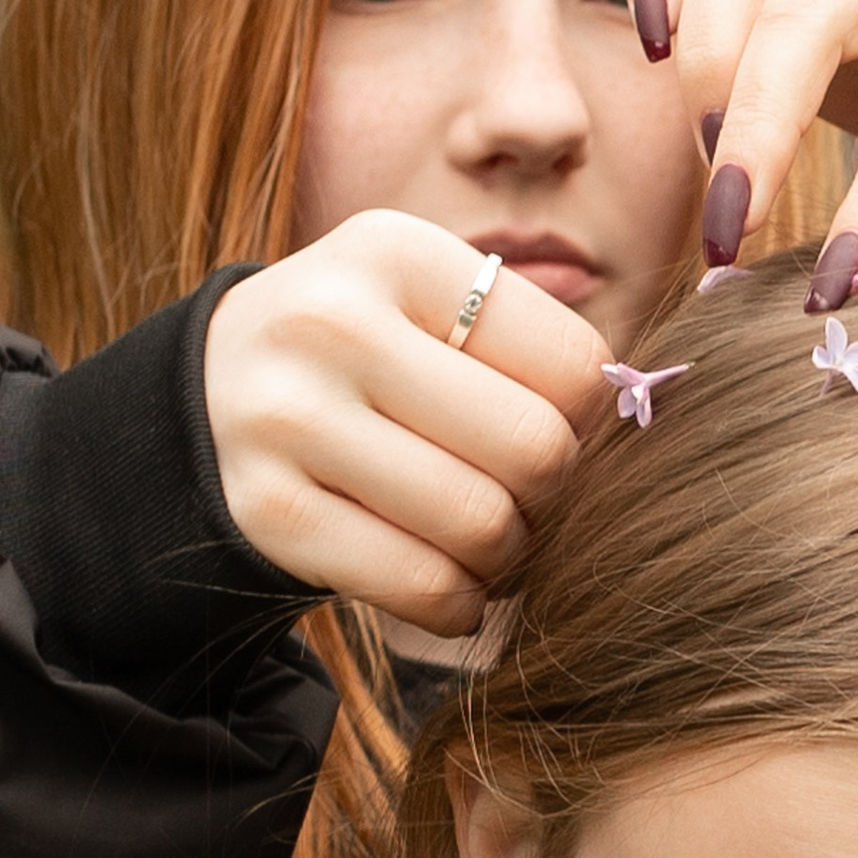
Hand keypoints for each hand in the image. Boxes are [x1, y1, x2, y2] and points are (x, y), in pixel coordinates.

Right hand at [203, 210, 609, 638]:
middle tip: (523, 504)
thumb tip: (648, 416)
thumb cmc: (367, 363)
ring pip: (484, 527)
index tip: (551, 435)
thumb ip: (531, 349)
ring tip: (482, 542)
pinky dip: (458, 604)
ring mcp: (289, 418)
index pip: (573, 363)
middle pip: (536, 451)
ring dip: (507, 559)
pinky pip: (425, 588)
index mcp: (397, 254)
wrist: (208, 401)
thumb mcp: (430, 310)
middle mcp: (333, 322)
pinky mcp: (269, 512)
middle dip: (551, 501)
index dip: (586, 424)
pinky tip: (444, 582)